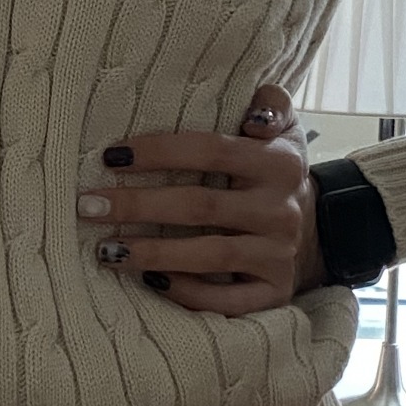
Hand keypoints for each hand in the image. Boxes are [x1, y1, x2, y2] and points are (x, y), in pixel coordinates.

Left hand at [77, 86, 328, 317]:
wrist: (317, 228)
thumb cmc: (275, 171)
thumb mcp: (284, 128)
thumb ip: (271, 104)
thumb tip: (253, 118)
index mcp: (278, 163)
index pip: (212, 151)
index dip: (160, 152)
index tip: (111, 157)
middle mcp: (281, 210)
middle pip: (200, 206)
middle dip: (138, 206)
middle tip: (88, 207)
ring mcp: (279, 254)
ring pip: (210, 254)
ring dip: (153, 253)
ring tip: (105, 250)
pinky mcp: (275, 292)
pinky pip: (226, 301)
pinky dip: (186, 293)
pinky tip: (149, 281)